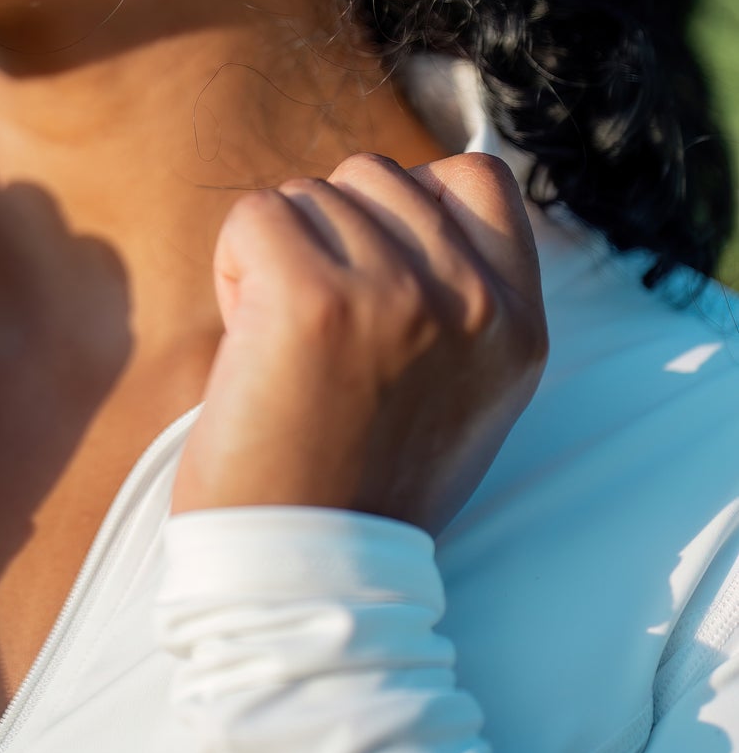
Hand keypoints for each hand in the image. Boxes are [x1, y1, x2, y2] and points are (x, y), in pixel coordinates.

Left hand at [170, 153, 547, 533]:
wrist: (307, 576)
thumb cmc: (359, 485)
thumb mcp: (458, 392)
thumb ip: (456, 300)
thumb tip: (409, 201)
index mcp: (517, 328)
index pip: (479, 179)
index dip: (408, 202)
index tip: (372, 269)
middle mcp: (470, 303)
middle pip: (378, 176)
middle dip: (332, 232)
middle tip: (318, 327)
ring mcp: (395, 295)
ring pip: (312, 194)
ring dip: (279, 255)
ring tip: (285, 345)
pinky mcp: (312, 299)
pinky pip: (256, 214)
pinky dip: (235, 266)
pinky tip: (248, 340)